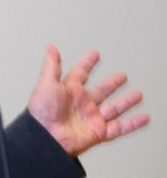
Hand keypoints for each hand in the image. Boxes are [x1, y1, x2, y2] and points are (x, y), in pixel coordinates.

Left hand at [27, 44, 149, 156]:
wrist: (46, 137)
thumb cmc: (41, 112)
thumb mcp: (46, 83)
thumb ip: (52, 65)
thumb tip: (50, 47)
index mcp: (69, 90)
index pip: (81, 73)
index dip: (87, 63)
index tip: (94, 54)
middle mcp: (81, 103)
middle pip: (101, 90)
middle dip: (111, 83)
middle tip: (122, 76)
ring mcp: (91, 117)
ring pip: (113, 108)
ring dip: (126, 101)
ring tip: (138, 95)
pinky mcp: (98, 132)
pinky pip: (120, 127)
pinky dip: (133, 123)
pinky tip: (143, 118)